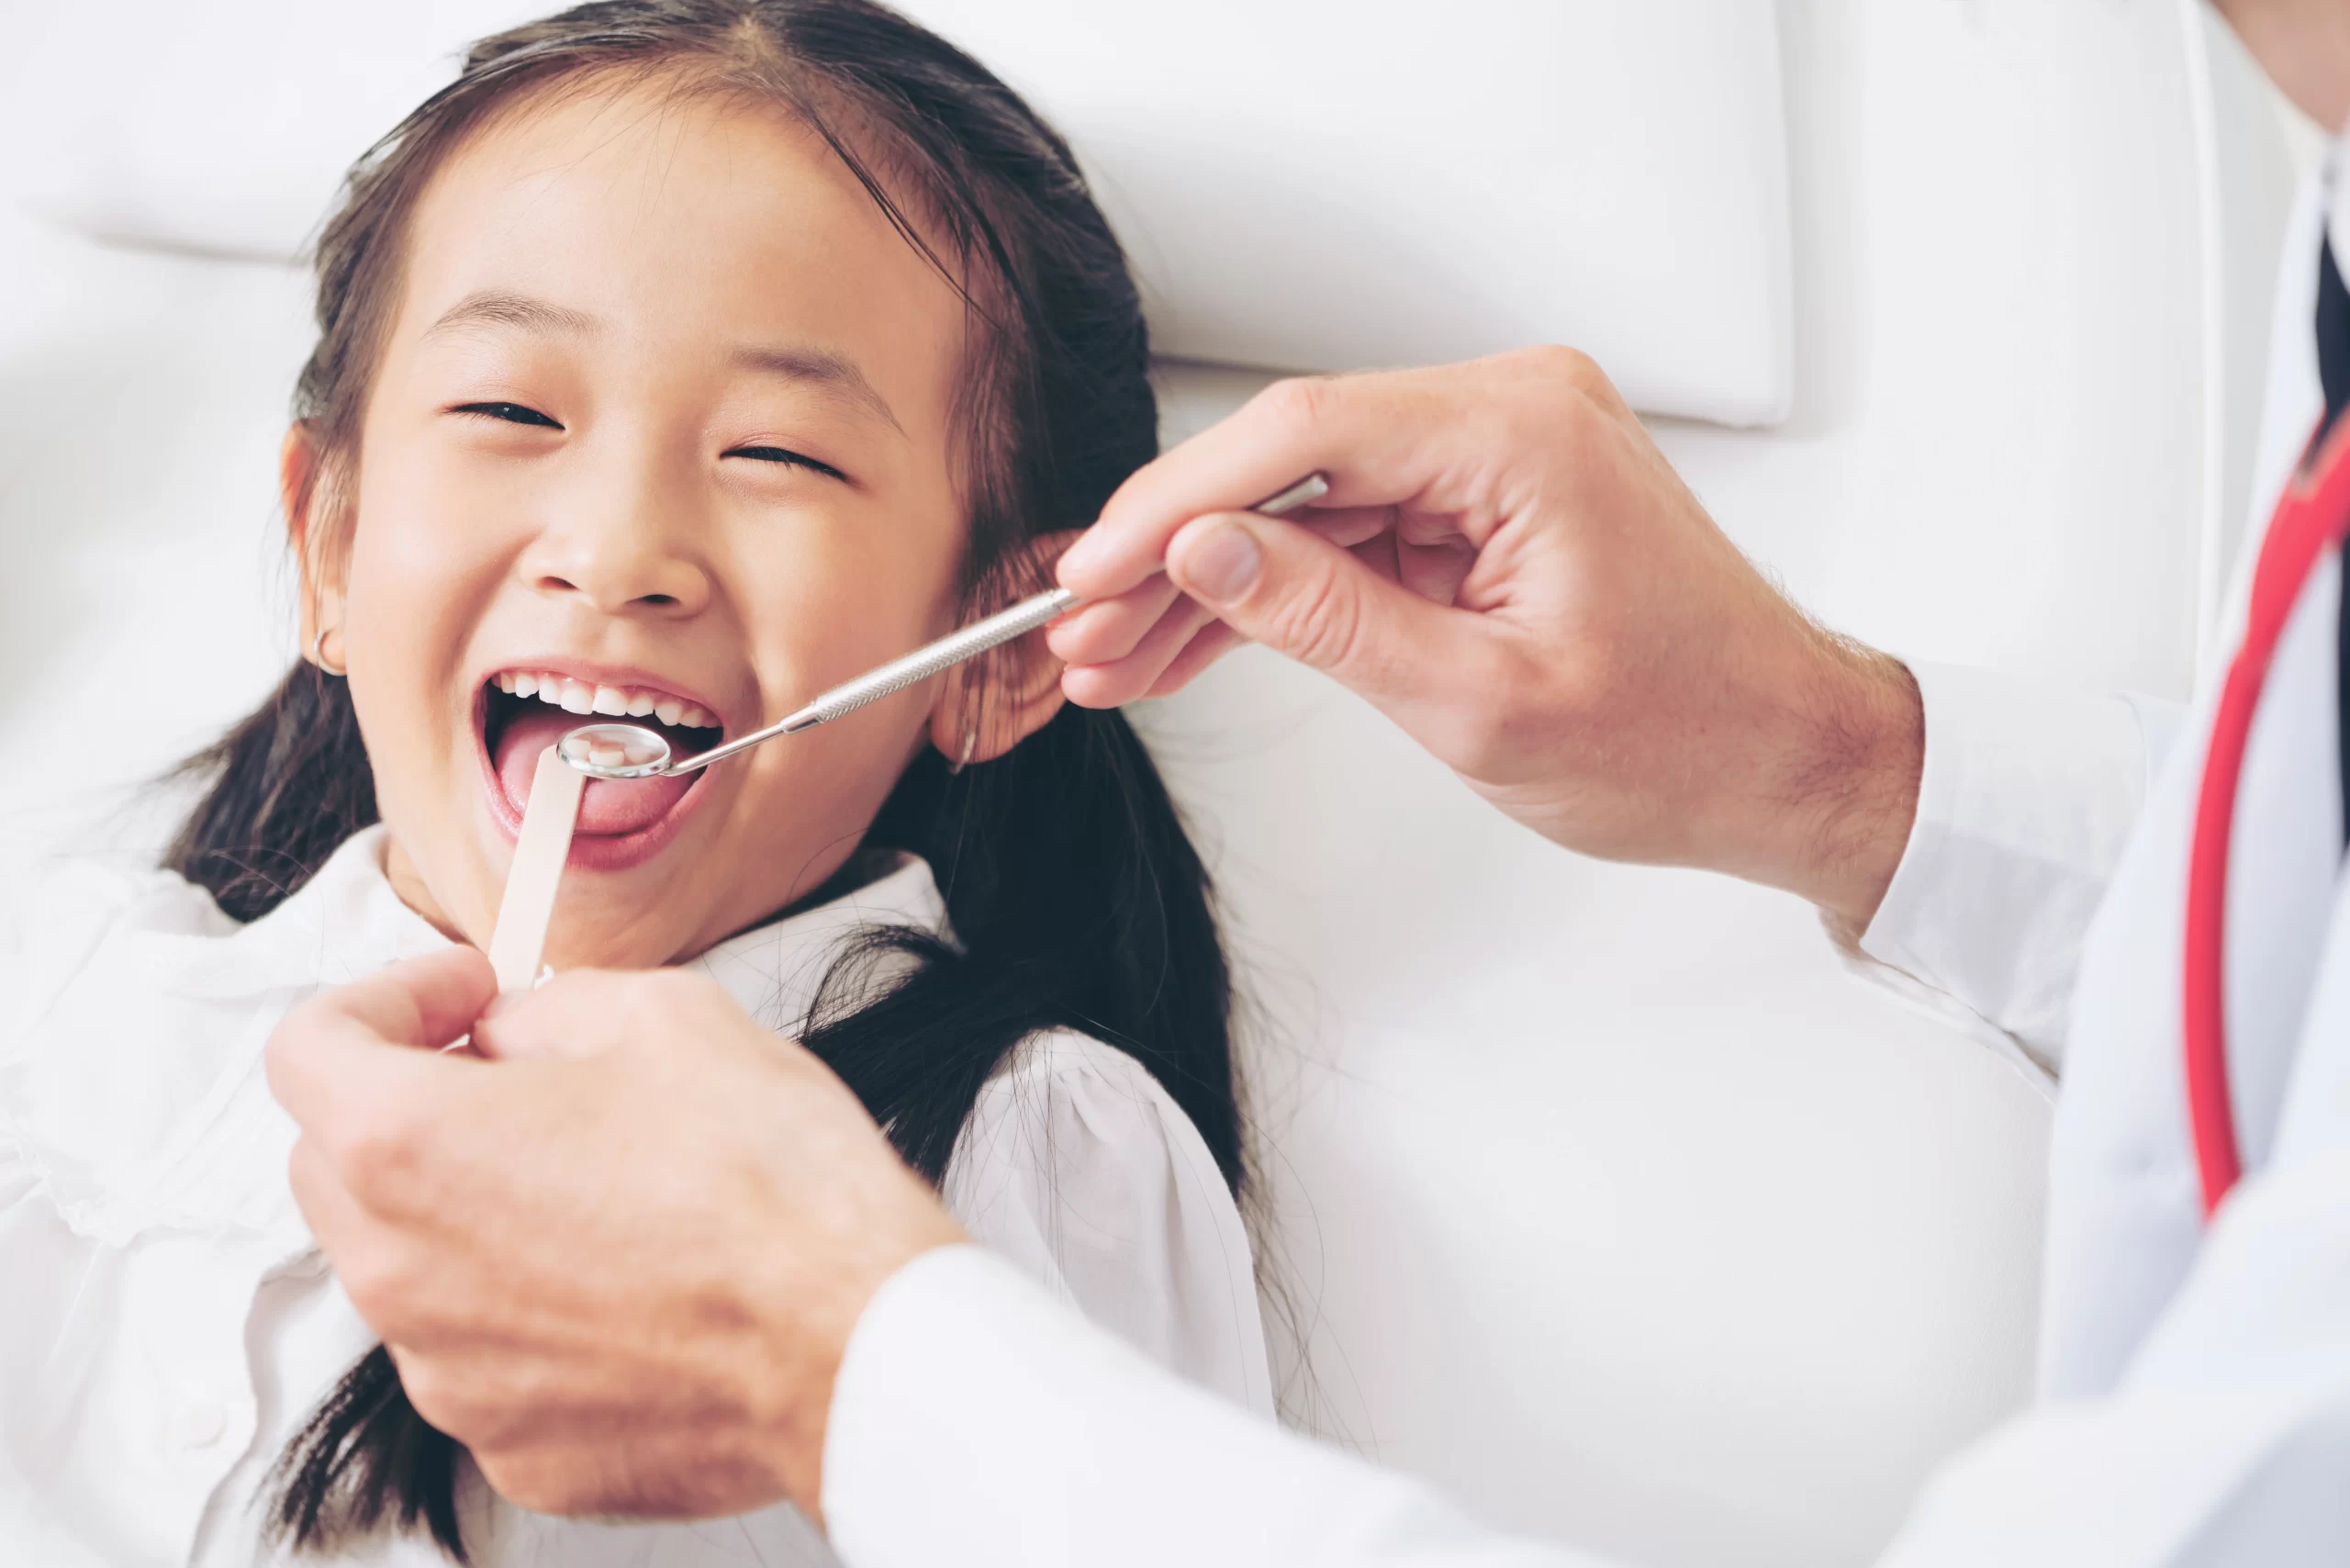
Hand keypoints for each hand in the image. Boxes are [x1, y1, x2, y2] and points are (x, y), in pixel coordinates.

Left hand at [264, 949, 964, 1522]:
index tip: (459, 1002)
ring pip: (409, 1269)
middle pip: (335, 1164)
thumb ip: (545, 1011)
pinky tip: (630, 1280)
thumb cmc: (771, 1183)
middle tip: (519, 1082)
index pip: (309, 1048)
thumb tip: (512, 1037)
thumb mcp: (662, 1014)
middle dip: (410, 1107)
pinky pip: (482, 1358)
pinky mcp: (511, 1447)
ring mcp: (449, 1375)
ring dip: (468, 1215)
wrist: (853, 1338)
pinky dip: (526, 1312)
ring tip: (599, 1190)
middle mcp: (400, 1273)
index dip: (385, 1000)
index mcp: (408, 1146)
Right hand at [1049, 347, 1921, 933]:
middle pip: (1291, 460)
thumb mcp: (1477, 703)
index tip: (1094, 570)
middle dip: (1176, 550)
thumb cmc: (1683, 738)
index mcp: (1522, 432)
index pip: (1301, 434)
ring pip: (1309, 501)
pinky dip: (1282, 590)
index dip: (1176, 502)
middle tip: (1083, 628)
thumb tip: (1203, 551)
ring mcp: (1501, 451)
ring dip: (1214, 581)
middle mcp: (1513, 411)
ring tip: (1118, 655)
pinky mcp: (1490, 500)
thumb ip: (1326, 619)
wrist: (1785, 763)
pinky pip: (1356, 531)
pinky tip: (1193, 641)